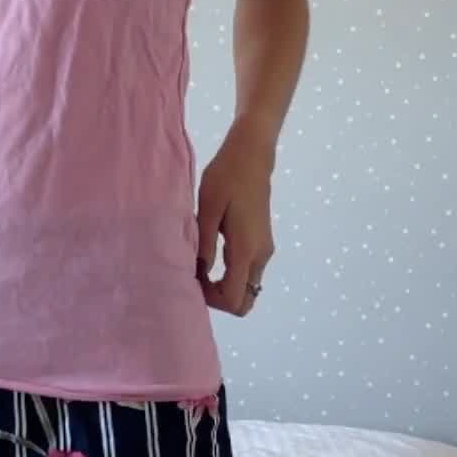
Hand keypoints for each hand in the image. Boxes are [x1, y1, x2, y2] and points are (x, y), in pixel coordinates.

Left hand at [196, 120, 275, 316]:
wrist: (251, 156)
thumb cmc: (226, 178)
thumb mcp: (207, 209)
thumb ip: (204, 244)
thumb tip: (198, 273)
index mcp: (246, 249)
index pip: (234, 298)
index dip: (212, 300)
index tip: (193, 280)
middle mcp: (260, 256)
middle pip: (245, 300)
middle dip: (219, 298)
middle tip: (197, 278)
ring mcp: (264, 251)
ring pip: (247, 288)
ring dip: (224, 287)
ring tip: (200, 265)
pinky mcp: (261, 243)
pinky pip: (247, 273)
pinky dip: (230, 275)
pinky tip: (210, 256)